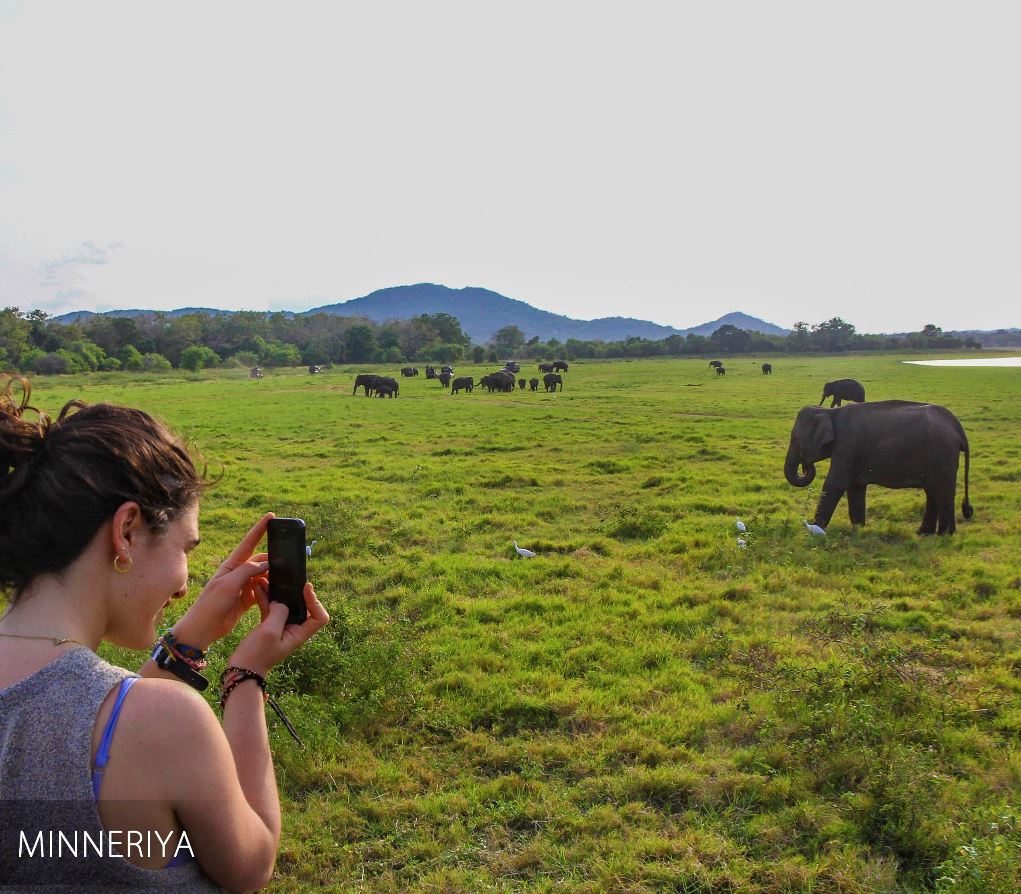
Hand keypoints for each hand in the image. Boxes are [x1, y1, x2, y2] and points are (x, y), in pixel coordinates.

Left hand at [172, 513, 274, 649]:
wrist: (203, 629)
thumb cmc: (211, 604)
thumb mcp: (228, 584)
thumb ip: (247, 570)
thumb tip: (266, 562)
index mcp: (231, 565)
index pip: (248, 542)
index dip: (260, 529)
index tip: (271, 516)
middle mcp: (238, 573)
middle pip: (260, 561)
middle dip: (273, 560)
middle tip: (288, 561)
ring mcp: (243, 586)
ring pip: (263, 576)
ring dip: (273, 576)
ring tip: (286, 578)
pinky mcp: (247, 599)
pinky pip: (263, 590)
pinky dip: (271, 590)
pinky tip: (280, 590)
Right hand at [228, 582, 329, 676]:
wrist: (241, 670)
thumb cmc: (257, 654)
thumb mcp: (270, 631)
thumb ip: (280, 613)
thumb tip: (282, 602)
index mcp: (300, 634)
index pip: (319, 617)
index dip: (315, 601)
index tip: (305, 588)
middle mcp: (294, 629)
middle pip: (303, 607)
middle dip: (294, 592)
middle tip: (286, 579)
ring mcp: (281, 627)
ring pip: (285, 605)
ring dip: (277, 592)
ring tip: (267, 578)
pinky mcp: (269, 625)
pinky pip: (271, 608)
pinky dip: (266, 598)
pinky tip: (258, 587)